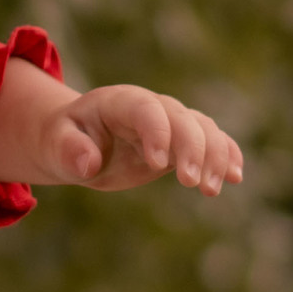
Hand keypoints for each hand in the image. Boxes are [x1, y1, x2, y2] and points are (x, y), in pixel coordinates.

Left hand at [42, 83, 241, 195]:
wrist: (78, 139)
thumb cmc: (64, 139)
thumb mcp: (56, 144)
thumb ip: (69, 150)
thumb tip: (88, 164)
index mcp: (120, 101)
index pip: (147, 109)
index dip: (157, 132)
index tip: (158, 164)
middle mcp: (152, 107)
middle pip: (183, 119)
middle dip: (193, 149)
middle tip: (193, 185)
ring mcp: (171, 123)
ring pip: (204, 130)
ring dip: (215, 157)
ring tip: (212, 190)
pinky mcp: (181, 143)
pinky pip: (212, 142)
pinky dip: (227, 155)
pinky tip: (236, 177)